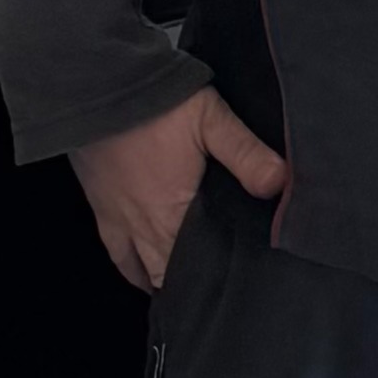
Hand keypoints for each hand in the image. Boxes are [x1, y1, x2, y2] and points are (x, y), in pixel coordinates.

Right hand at [69, 86, 287, 291]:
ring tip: (184, 289)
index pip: (197, 267)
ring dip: (162, 281)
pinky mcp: (101, 208)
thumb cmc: (154, 102)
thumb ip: (246, 154)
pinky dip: (132, 270)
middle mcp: (145, 226)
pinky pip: (117, 255)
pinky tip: (144, 274)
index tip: (235, 288)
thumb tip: (280, 184)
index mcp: (174, 213)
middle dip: (191, 286)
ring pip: (143, 271)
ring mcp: (119, 220)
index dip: (215, 281)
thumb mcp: (211, 119)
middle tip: (214, 292)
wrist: (96, 86)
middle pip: (170, 275)